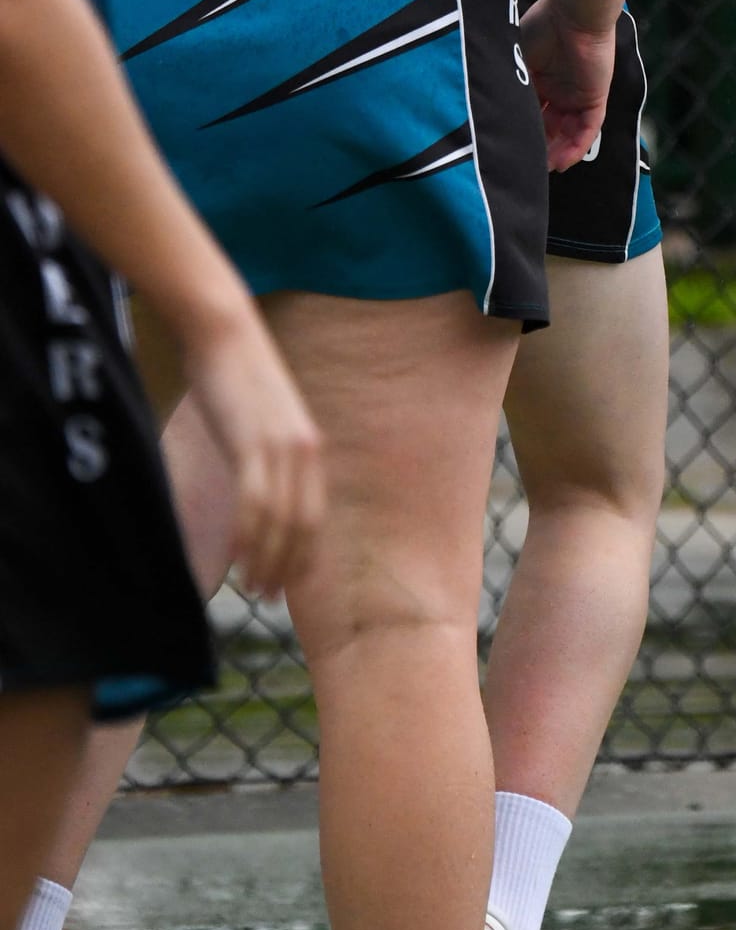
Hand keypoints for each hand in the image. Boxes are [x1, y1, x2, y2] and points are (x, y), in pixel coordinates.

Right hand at [179, 299, 323, 599]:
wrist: (225, 331)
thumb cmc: (236, 375)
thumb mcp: (261, 422)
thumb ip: (265, 456)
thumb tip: (255, 489)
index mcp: (311, 447)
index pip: (316, 516)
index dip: (304, 556)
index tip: (289, 585)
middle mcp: (306, 451)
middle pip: (305, 526)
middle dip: (289, 567)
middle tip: (269, 598)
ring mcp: (282, 447)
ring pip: (281, 522)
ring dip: (267, 561)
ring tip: (252, 589)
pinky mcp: (254, 442)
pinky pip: (254, 502)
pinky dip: (248, 537)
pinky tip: (236, 559)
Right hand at [518, 0, 618, 171]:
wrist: (574, 12)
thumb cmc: (542, 26)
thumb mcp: (516, 58)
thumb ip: (508, 81)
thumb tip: (487, 109)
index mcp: (538, 77)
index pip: (529, 111)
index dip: (520, 131)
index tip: (507, 149)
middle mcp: (558, 88)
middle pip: (548, 127)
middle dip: (538, 148)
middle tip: (525, 168)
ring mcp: (578, 94)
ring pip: (568, 132)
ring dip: (557, 153)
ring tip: (543, 171)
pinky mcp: (596, 97)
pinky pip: (588, 128)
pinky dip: (576, 146)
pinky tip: (562, 162)